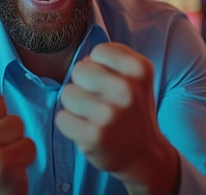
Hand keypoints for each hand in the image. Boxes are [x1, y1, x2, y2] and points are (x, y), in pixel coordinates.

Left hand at [55, 42, 178, 194]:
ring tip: (93, 116)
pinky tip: (86, 129)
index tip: (110, 82)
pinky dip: (69, 124)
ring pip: (67, 93)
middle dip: (83, 84)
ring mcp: (111, 114)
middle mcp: (128, 90)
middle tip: (98, 100)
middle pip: (79, 69)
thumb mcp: (136, 77)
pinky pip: (61, 118)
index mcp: (140, 69)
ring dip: (74, 105)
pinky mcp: (95, 136)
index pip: (99, 51)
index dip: (98, 65)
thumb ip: (112, 59)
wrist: (144, 154)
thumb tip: (84, 61)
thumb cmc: (132, 109)